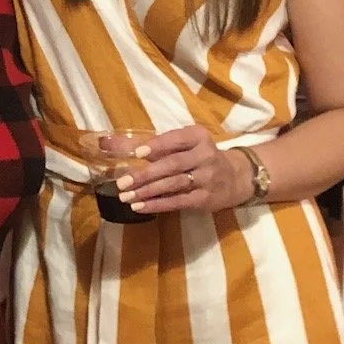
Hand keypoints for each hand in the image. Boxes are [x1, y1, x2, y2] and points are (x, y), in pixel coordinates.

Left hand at [113, 126, 253, 214]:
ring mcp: (207, 178)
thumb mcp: (183, 144)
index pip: (176, 139)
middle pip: (172, 164)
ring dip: (148, 191)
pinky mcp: (205, 198)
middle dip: (146, 174)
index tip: (137, 153)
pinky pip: (178, 201)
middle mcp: (205, 155)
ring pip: (173, 184)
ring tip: (126, 197)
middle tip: (122, 182)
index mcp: (198, 136)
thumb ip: (150, 144)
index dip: (157, 146)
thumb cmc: (199, 157)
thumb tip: (109, 142)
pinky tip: (140, 207)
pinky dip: (157, 204)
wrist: (234, 177)